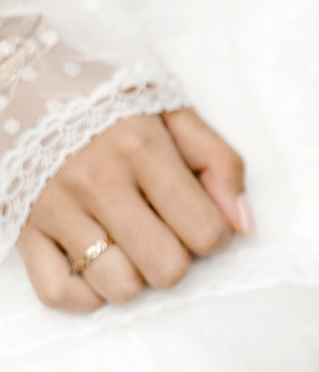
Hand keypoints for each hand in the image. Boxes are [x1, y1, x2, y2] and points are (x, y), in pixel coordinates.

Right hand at [17, 109, 249, 312]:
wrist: (22, 77)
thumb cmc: (106, 97)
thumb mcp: (173, 110)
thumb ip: (219, 163)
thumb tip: (243, 225)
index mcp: (140, 147)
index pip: (205, 232)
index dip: (215, 235)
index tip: (202, 218)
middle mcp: (96, 182)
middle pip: (166, 268)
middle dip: (179, 256)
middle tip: (166, 230)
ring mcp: (54, 209)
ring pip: (118, 287)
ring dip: (136, 275)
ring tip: (131, 244)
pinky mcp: (22, 229)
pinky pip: (59, 294)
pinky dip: (87, 293)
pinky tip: (98, 266)